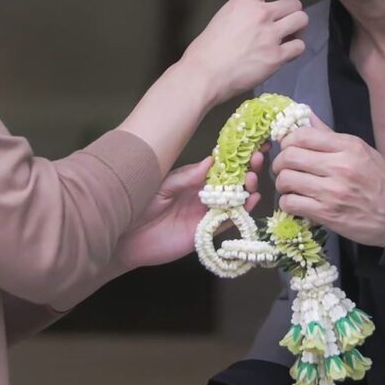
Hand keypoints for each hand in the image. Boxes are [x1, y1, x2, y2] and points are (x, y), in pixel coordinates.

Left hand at [113, 157, 263, 271]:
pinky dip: (241, 212)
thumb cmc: (139, 205)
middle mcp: (201, 196)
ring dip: (246, 189)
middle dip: (245, 170)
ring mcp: (205, 214)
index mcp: (191, 180)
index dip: (234, 157)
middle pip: (230, 182)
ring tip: (254, 179)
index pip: (217, 166)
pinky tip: (252, 201)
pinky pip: (227, 222)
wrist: (126, 239)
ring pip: (233, 201)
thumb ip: (185, 177)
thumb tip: (210, 162)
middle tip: (257, 160)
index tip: (249, 146)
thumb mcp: (161, 186)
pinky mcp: (205, 233)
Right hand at [181, 0, 320, 108]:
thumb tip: (267, 17)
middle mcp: (261, 12)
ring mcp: (270, 34)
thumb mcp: (227, 16)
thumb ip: (248, 11)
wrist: (204, 72)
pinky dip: (292, 51)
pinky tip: (278, 56)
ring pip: (301, 21)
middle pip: (295, 4)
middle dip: (291, 15)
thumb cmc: (210, 46)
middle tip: (280, 28)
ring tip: (281, 40)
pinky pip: (299, 47)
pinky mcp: (276, 56)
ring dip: (295, 31)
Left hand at [272, 112, 384, 246]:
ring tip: (289, 185)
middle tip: (283, 167)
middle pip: (290, 156)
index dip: (287, 140)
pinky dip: (287, 202)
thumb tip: (305, 115)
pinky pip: (291, 203)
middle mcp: (339, 167)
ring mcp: (332, 192)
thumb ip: (329, 134)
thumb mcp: (360, 149)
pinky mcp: (327, 214)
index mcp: (347, 147)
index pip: (303, 135)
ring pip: (287, 180)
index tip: (288, 147)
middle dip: (280, 162)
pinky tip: (295, 202)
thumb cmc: (378, 180)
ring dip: (282, 183)